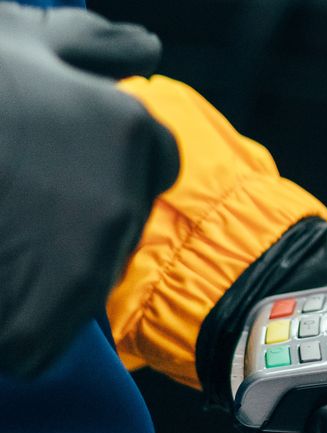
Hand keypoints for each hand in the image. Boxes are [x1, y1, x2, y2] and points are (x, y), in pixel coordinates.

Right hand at [0, 5, 176, 376]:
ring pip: (84, 282)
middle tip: (11, 199)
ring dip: (43, 272)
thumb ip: (90, 44)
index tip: (53, 164)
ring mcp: (85, 268)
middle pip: (119, 224)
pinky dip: (15, 326)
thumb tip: (148, 49)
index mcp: (128, 130)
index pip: (153, 162)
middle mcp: (122, 202)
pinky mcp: (42, 327)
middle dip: (75, 217)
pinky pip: (43, 338)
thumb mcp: (15, 41)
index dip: (102, 163)